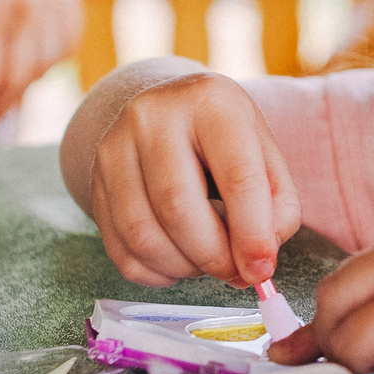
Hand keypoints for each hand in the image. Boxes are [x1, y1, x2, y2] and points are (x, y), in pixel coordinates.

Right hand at [85, 72, 300, 287]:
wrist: (163, 112)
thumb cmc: (222, 138)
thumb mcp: (264, 152)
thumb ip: (278, 205)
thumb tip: (259, 261)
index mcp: (209, 101)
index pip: (236, 174)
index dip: (252, 232)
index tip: (262, 269)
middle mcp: (152, 116)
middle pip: (178, 208)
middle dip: (213, 256)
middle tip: (235, 273)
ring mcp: (114, 149)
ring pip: (142, 235)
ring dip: (183, 267)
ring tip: (207, 262)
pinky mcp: (95, 184)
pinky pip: (120, 251)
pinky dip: (155, 273)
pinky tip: (178, 263)